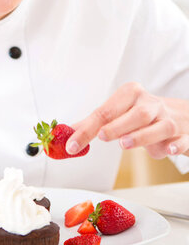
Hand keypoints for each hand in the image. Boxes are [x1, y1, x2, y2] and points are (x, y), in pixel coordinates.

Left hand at [65, 82, 188, 158]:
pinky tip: (168, 150)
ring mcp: (169, 119)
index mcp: (131, 94)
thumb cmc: (144, 115)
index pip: (105, 111)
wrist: (181, 116)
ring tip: (125, 143)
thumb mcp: (119, 113)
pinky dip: (176, 144)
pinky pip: (181, 139)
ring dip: (142, 135)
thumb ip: (94, 123)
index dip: (87, 129)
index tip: (73, 144)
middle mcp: (150, 104)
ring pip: (159, 126)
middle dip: (118, 125)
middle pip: (135, 114)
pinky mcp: (183, 134)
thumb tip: (67, 132)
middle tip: (102, 136)